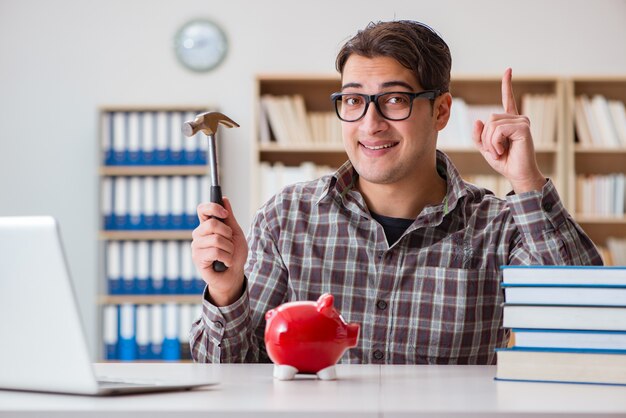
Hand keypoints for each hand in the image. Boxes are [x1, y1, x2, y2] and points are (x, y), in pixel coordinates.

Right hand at [191, 197, 247, 305]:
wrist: (234, 275)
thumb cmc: (234, 254)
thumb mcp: (235, 233)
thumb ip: (229, 218)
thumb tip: (224, 199)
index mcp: (207, 226)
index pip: (202, 209)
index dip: (213, 207)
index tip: (225, 214)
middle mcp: (199, 234)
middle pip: (212, 224)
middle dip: (227, 234)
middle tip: (230, 243)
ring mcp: (197, 246)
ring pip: (216, 240)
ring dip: (229, 249)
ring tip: (228, 255)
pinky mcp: (198, 259)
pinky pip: (215, 252)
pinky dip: (227, 258)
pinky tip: (226, 262)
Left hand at [472, 68, 545, 192]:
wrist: (517, 174)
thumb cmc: (504, 162)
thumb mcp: (485, 148)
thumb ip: (479, 135)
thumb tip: (478, 120)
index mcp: (509, 122)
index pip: (508, 99)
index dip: (507, 85)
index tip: (508, 70)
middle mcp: (517, 118)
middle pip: (489, 119)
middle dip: (486, 138)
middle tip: (495, 151)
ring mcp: (522, 121)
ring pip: (492, 124)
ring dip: (490, 142)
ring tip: (499, 152)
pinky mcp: (523, 127)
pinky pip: (499, 130)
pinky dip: (495, 142)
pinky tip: (502, 150)